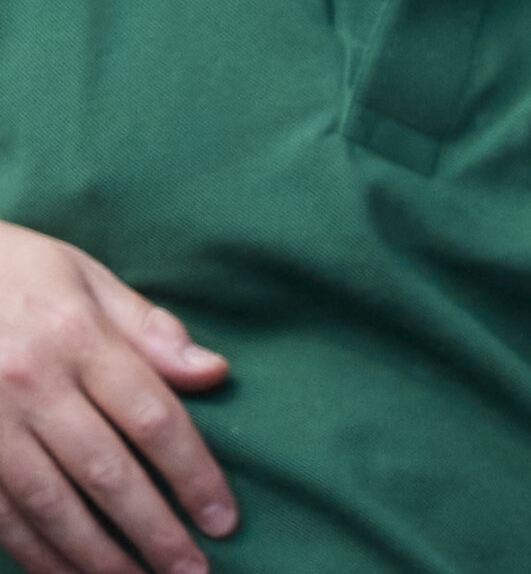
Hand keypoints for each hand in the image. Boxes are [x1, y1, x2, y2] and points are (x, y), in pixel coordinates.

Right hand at [0, 221, 237, 573]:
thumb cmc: (23, 272)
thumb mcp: (89, 279)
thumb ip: (151, 329)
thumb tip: (214, 372)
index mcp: (78, 338)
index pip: (154, 419)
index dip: (195, 475)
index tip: (224, 519)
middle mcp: (33, 385)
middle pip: (110, 474)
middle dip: (157, 532)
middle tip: (195, 573)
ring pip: (54, 507)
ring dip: (102, 558)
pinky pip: (2, 515)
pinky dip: (40, 554)